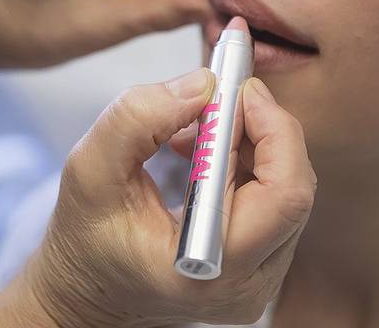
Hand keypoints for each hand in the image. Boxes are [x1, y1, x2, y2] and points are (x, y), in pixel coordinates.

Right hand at [0, 69, 316, 327]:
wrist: (84, 294)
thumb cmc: (84, 239)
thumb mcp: (90, 170)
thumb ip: (138, 119)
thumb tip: (203, 84)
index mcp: (209, 270)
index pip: (282, 195)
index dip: (271, 130)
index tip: (237, 87)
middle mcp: (248, 285)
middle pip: (294, 187)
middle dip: (263, 127)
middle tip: (221, 94)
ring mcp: (261, 280)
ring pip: (288, 187)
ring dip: (252, 141)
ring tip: (195, 127)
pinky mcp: (261, 266)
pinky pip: (275, 198)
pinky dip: (247, 160)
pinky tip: (203, 149)